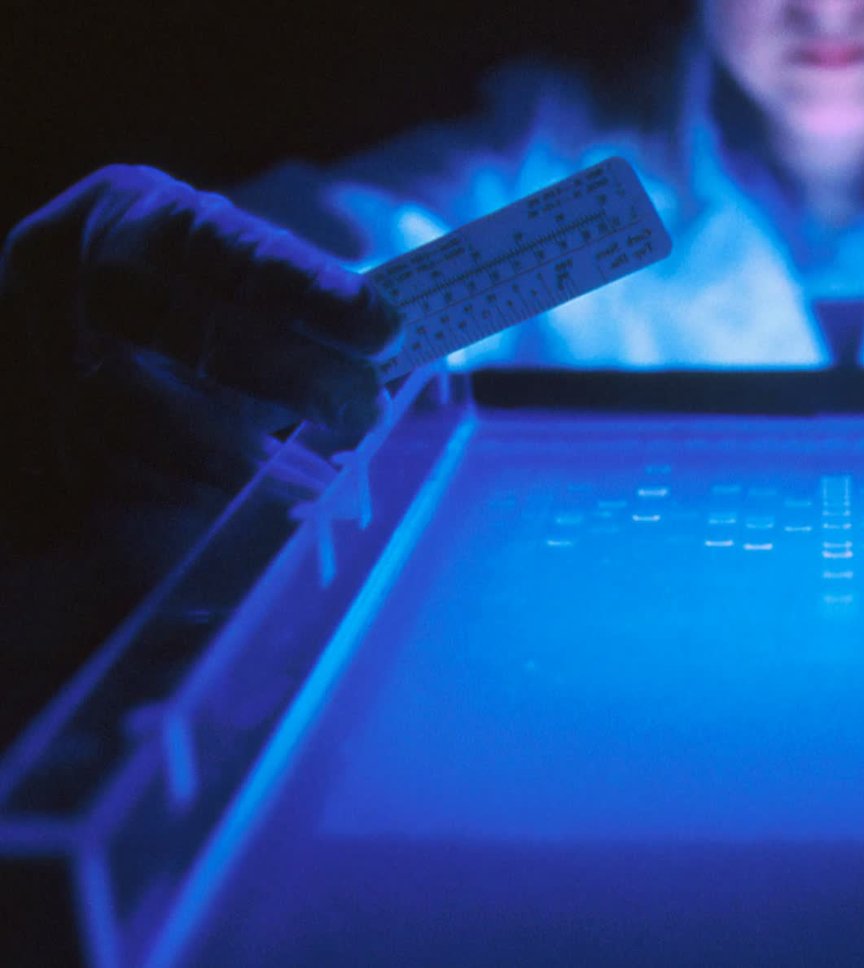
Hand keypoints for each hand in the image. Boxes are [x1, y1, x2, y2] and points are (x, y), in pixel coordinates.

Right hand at [0, 165, 399, 547]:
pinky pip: (99, 468)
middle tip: (363, 407)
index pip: (229, 247)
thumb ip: (308, 307)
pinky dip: (179, 490)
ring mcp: (33, 347)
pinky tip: (241, 505)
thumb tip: (408, 346)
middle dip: (287, 373)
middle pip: (179, 326)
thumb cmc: (184, 300)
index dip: (310, 289)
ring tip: (313, 477)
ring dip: (232, 450)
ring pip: (125, 407)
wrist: (61, 323)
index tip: (386, 327)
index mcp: (135, 211)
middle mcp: (68, 267)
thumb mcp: (235, 279)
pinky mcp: (28, 423)